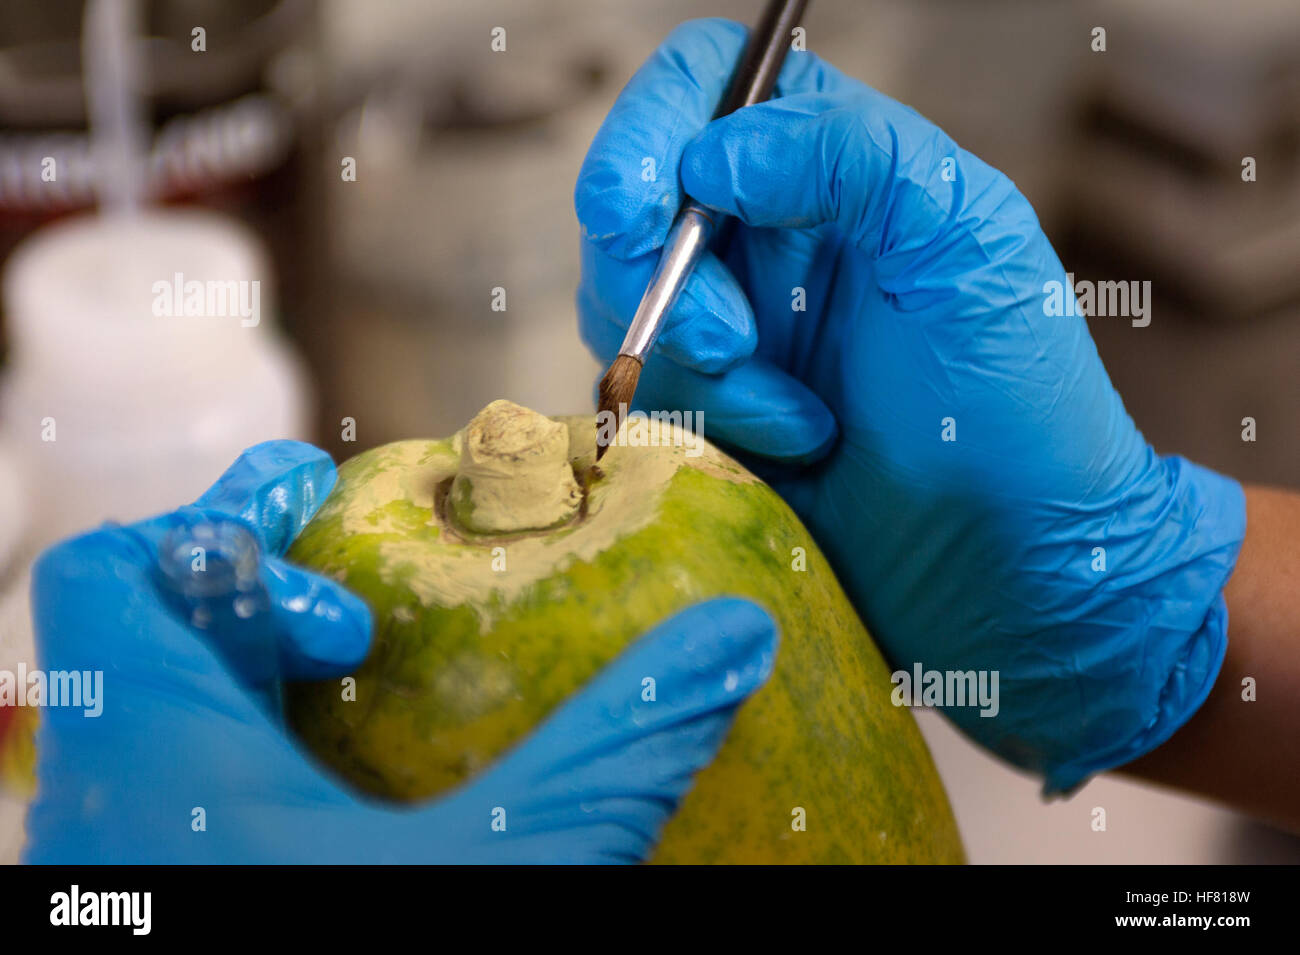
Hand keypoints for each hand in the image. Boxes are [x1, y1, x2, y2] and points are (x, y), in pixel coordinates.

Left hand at [24, 441, 775, 862]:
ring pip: (148, 710)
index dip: (220, 526)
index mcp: (152, 762)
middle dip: (251, 578)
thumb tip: (733, 637)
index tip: (332, 547)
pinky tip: (342, 772)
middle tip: (360, 581)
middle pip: (132, 626)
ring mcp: (122, 861)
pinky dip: (248, 743)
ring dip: (248, 663)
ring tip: (357, 661)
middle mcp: (106, 807)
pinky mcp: (162, 897)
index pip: (114, 574)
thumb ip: (609, 753)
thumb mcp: (501, 877)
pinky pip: (172, 784)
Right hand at [575, 18, 1245, 792]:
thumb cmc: (1015, 402)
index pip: (702, 87)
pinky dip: (704, 423)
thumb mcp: (959, 236)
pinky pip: (642, 394)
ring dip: (697, 364)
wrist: (1009, 566)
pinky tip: (792, 450)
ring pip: (622, 303)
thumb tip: (713, 151)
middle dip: (663, 274)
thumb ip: (846, 151)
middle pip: (633, 201)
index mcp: (830, 166)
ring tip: (799, 417)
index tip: (639, 210)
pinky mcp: (708, 414)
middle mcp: (767, 235)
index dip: (648, 131)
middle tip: (736, 339)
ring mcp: (732, 327)